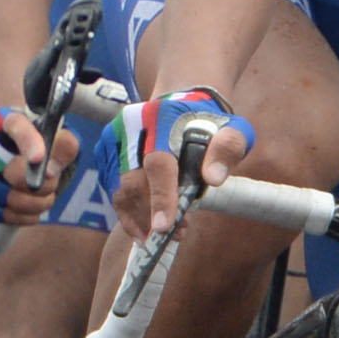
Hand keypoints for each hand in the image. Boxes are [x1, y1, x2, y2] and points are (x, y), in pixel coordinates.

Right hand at [0, 104, 74, 225]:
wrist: (23, 160)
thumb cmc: (44, 146)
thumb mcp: (60, 140)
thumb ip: (64, 146)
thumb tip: (50, 168)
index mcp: (7, 119)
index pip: (17, 126)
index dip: (28, 142)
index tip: (40, 158)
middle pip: (13, 172)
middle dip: (42, 185)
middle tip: (53, 181)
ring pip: (9, 198)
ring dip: (37, 202)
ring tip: (47, 194)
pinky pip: (3, 214)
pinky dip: (25, 215)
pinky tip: (32, 206)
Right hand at [111, 87, 252, 237]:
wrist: (181, 105)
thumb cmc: (208, 122)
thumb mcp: (231, 129)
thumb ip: (227, 149)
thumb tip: (214, 177)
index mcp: (161, 119)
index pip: (157, 162)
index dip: (160, 196)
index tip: (164, 226)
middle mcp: (129, 127)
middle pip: (133, 182)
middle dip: (154, 214)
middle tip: (179, 231)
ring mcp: (114, 141)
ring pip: (121, 191)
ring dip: (143, 219)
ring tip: (172, 231)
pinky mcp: (107, 155)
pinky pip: (114, 193)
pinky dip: (130, 216)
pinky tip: (148, 229)